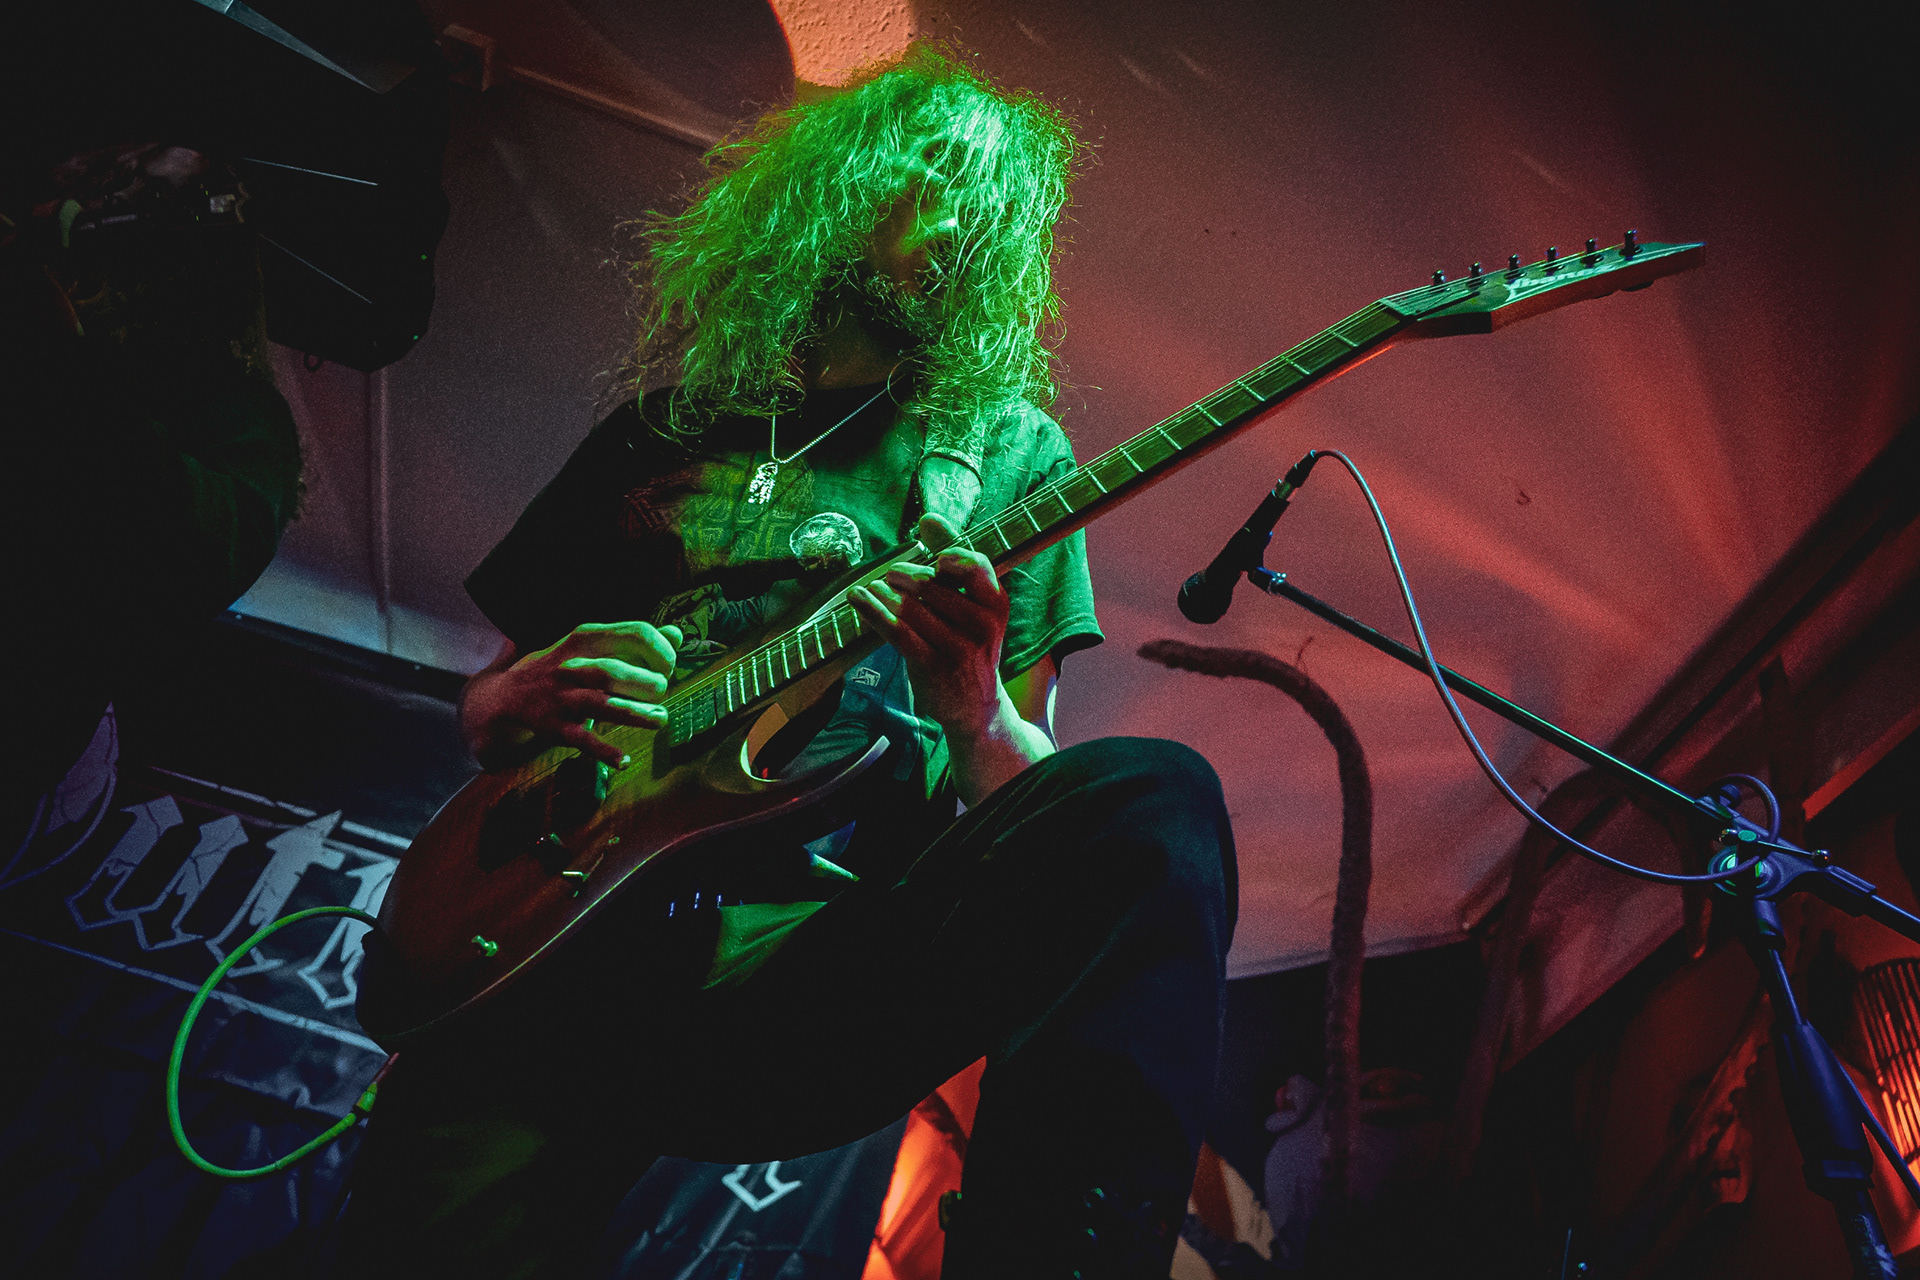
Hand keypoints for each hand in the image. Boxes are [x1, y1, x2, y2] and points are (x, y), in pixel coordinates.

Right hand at [463, 621, 681, 767]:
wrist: (507, 695)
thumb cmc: (564, 666)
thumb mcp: (592, 645)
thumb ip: (634, 640)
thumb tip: (676, 634)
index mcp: (586, 638)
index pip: (632, 633)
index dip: (660, 649)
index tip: (669, 666)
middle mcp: (572, 666)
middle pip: (614, 671)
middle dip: (646, 682)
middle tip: (662, 692)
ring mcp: (561, 698)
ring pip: (600, 704)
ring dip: (633, 713)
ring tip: (660, 719)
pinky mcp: (554, 727)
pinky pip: (581, 740)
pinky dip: (603, 752)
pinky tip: (624, 760)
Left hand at [847, 514, 1007, 737]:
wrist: (974, 707)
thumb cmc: (968, 645)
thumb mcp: (972, 606)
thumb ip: (954, 560)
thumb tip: (928, 518)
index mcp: (996, 604)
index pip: (977, 567)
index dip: (953, 556)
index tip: (936, 558)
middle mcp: (982, 626)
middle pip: (932, 585)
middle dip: (904, 575)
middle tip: (890, 575)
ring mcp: (958, 649)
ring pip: (910, 608)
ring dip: (883, 593)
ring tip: (870, 586)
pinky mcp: (932, 667)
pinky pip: (896, 631)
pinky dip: (872, 612)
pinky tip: (857, 600)